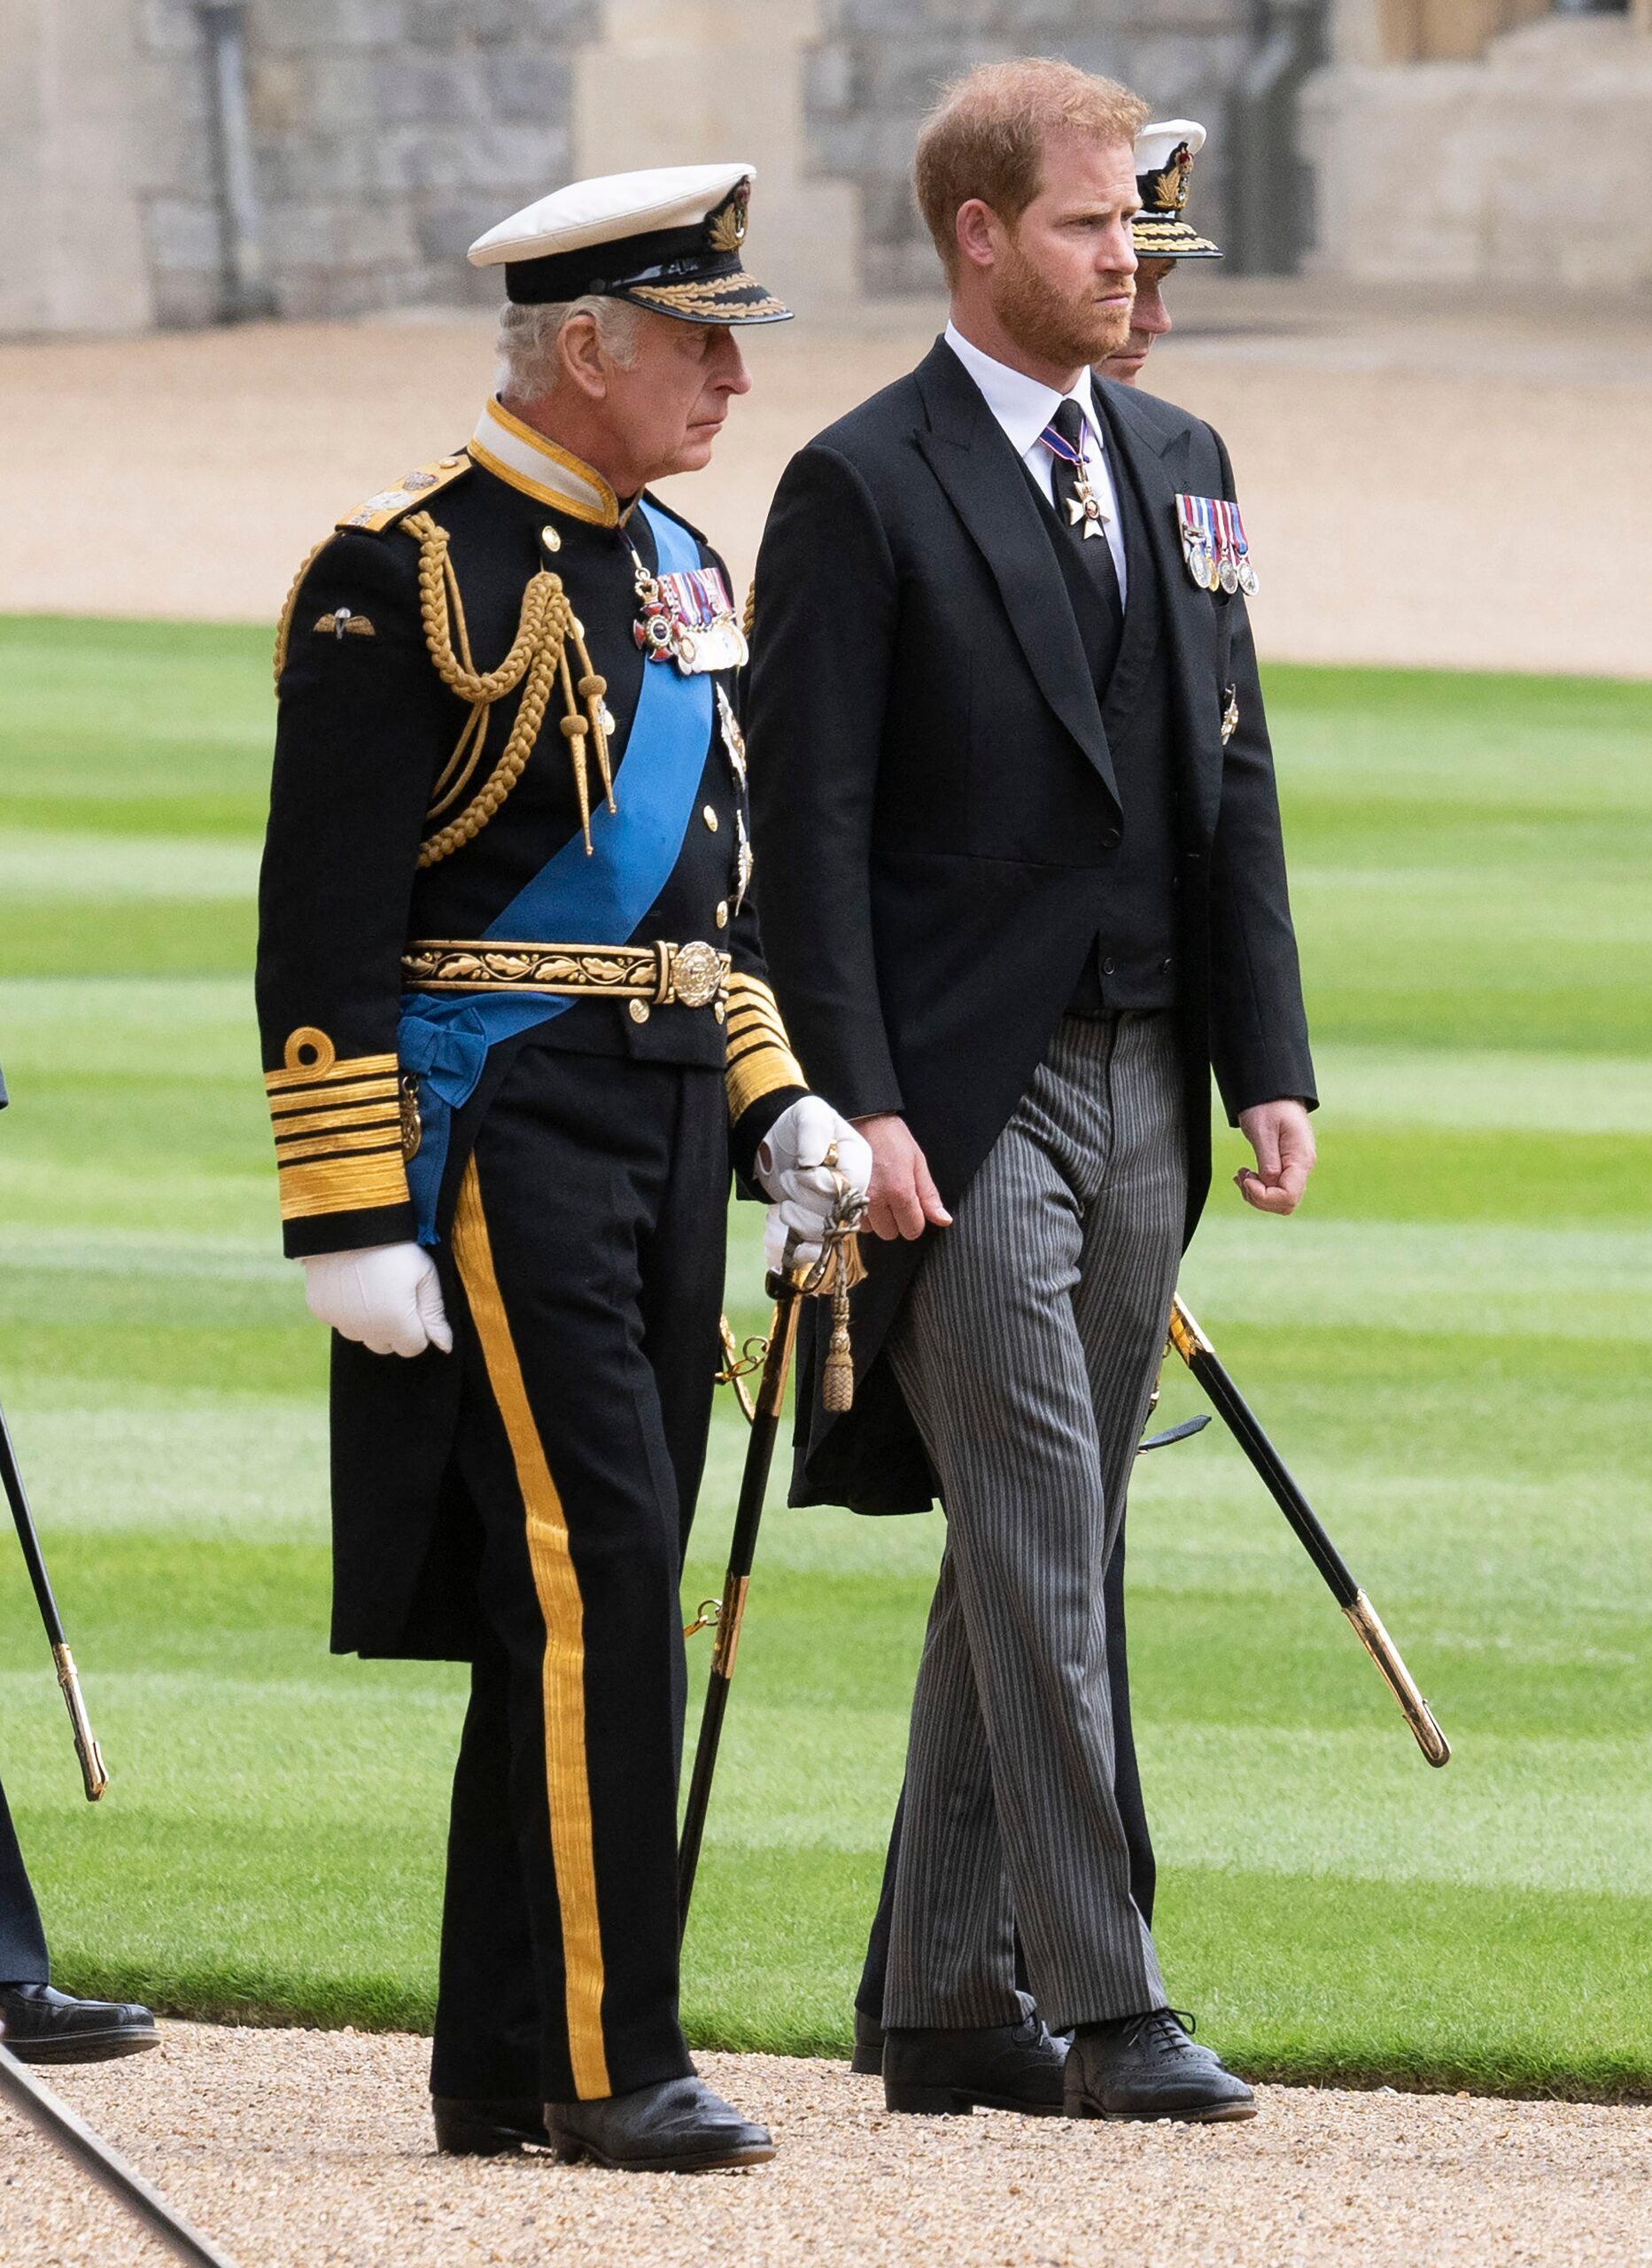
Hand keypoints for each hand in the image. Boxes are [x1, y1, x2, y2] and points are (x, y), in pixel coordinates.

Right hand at [302, 1243, 452, 1356]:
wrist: (349, 1223)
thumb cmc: (395, 1247)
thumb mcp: (425, 1275)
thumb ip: (435, 1314)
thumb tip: (445, 1346)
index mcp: (395, 1324)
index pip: (413, 1347)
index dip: (419, 1328)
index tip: (415, 1304)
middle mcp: (366, 1330)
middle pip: (386, 1345)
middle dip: (394, 1329)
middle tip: (395, 1295)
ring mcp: (340, 1321)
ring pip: (362, 1335)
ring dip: (370, 1322)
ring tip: (373, 1288)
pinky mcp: (321, 1310)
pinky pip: (340, 1320)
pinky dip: (348, 1310)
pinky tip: (352, 1284)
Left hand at [758, 1096, 873, 1271]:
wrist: (775, 1145)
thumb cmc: (796, 1126)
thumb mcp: (808, 1113)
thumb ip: (814, 1130)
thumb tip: (812, 1161)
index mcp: (859, 1158)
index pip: (854, 1183)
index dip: (824, 1182)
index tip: (802, 1167)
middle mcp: (854, 1186)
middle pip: (841, 1211)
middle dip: (808, 1198)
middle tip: (790, 1177)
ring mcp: (839, 1209)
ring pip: (828, 1231)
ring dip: (800, 1217)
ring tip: (787, 1192)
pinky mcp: (822, 1227)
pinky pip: (821, 1248)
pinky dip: (803, 1244)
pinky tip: (791, 1223)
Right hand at [852, 1112, 951, 1241]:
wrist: (863, 1120)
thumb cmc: (892, 1138)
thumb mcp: (918, 1162)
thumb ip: (929, 1195)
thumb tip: (944, 1220)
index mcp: (900, 1192)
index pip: (912, 1230)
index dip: (915, 1220)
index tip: (912, 1205)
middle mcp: (877, 1200)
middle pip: (890, 1233)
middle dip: (895, 1221)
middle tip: (894, 1198)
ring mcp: (857, 1200)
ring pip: (871, 1229)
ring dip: (876, 1218)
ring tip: (878, 1194)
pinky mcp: (842, 1197)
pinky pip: (855, 1219)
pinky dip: (862, 1213)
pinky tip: (866, 1195)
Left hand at [1235, 1100, 1315, 1215]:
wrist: (1274, 1093)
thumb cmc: (1268, 1107)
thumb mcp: (1263, 1131)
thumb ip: (1267, 1160)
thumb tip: (1268, 1185)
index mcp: (1300, 1159)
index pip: (1288, 1196)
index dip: (1264, 1196)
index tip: (1247, 1178)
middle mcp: (1303, 1167)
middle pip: (1285, 1203)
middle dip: (1259, 1198)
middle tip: (1243, 1176)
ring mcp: (1297, 1168)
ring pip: (1279, 1199)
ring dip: (1256, 1193)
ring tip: (1242, 1173)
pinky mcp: (1288, 1167)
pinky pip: (1276, 1188)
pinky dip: (1258, 1187)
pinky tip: (1246, 1174)